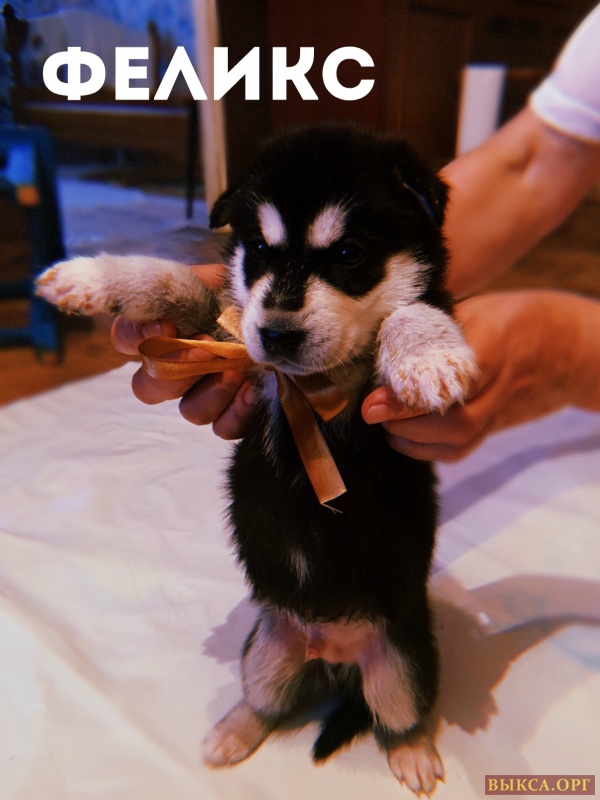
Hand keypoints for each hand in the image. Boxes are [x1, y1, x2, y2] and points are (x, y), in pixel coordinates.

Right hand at [110, 264, 255, 438]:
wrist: (281, 308)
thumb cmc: (240, 290)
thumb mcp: (211, 278)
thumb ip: (183, 288)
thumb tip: (163, 319)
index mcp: (159, 331)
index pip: (125, 338)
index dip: (138, 336)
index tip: (167, 325)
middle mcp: (173, 369)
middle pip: (149, 388)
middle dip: (179, 369)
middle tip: (208, 347)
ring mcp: (201, 395)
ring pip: (190, 411)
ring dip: (214, 390)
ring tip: (238, 367)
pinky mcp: (232, 412)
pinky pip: (224, 428)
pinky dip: (237, 412)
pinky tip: (252, 389)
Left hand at [362, 291, 586, 461]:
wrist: (568, 347)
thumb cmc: (514, 317)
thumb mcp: (479, 307)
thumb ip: (437, 326)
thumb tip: (384, 342)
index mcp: (494, 342)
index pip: (449, 375)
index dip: (409, 394)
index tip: (372, 402)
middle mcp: (500, 382)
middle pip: (454, 419)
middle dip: (405, 421)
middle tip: (372, 411)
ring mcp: (501, 409)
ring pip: (459, 440)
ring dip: (413, 439)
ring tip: (384, 424)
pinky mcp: (497, 425)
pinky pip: (463, 449)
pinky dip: (428, 450)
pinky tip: (402, 438)